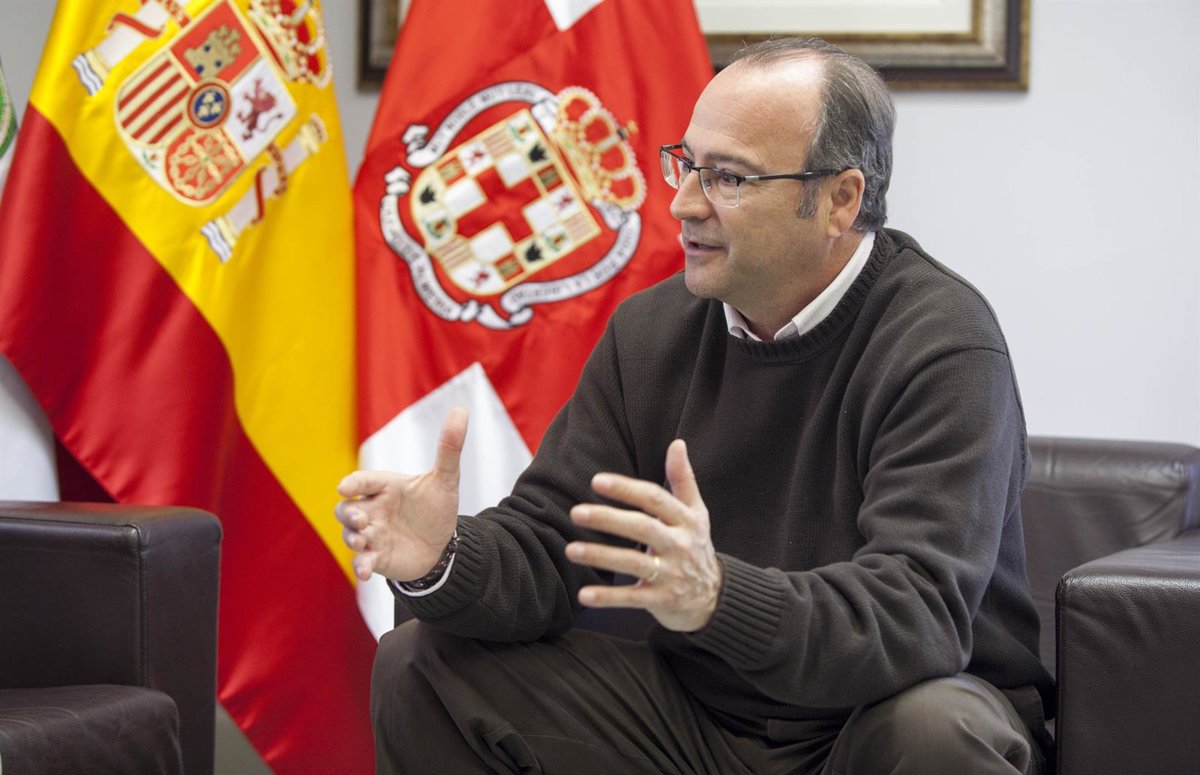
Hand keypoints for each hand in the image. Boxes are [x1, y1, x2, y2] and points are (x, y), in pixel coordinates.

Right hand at [334, 407, 466, 581]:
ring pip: (350, 535)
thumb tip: (461, 410)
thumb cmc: (437, 508)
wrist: (443, 546)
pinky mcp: (376, 557)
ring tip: (361, 541)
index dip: (353, 483)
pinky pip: (362, 562)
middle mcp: (373, 510)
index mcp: (385, 487)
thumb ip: (449, 448)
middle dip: (347, 512)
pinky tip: (366, 572)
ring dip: (352, 538)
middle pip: (346, 508)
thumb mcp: (446, 479)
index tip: (344, 487)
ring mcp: (372, 534)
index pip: (363, 481)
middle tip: (358, 517)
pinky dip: (360, 566)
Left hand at [566, 439, 721, 631]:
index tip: (596, 481)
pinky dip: (608, 598)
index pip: (655, 499)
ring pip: (633, 562)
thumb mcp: (696, 512)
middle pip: (642, 527)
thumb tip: (678, 443)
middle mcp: (679, 545)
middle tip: (576, 512)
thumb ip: (683, 478)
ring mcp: (671, 574)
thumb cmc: (696, 546)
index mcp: (686, 520)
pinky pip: (632, 599)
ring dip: (601, 556)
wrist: (714, 597)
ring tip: (571, 549)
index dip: (626, 489)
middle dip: (608, 519)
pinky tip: (583, 595)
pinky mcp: (662, 600)